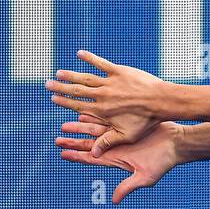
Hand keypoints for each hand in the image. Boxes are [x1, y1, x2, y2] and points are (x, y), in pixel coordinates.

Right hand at [45, 50, 172, 155]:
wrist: (162, 102)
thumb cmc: (147, 121)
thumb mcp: (127, 136)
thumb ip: (108, 142)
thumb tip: (93, 154)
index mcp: (102, 111)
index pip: (78, 106)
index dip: (64, 102)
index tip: (53, 98)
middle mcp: (102, 96)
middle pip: (77, 91)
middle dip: (61, 87)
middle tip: (47, 84)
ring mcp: (110, 82)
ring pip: (86, 77)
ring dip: (71, 74)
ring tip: (58, 72)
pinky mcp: (120, 71)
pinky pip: (101, 63)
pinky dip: (90, 58)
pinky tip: (80, 54)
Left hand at [56, 113, 182, 202]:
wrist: (176, 144)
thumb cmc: (163, 163)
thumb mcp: (145, 177)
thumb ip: (128, 187)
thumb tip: (114, 200)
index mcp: (116, 161)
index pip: (92, 159)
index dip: (77, 157)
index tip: (63, 154)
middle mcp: (115, 149)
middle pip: (89, 145)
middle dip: (73, 142)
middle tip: (58, 139)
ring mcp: (119, 137)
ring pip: (95, 132)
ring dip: (80, 128)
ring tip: (65, 124)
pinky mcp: (126, 126)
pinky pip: (106, 121)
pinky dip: (95, 118)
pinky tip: (84, 113)